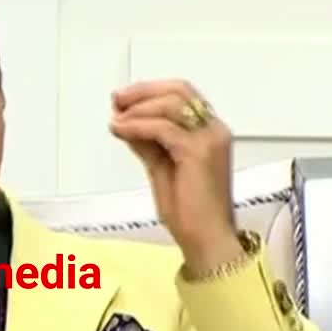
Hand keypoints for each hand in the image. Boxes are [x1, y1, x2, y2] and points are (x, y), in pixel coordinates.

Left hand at [108, 79, 242, 271]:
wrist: (206, 240)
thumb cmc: (190, 213)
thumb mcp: (162, 168)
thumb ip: (148, 144)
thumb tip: (127, 123)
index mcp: (211, 133)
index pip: (182, 95)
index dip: (150, 91)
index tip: (123, 100)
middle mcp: (215, 130)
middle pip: (179, 90)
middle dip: (143, 91)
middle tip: (117, 99)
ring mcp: (209, 139)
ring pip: (170, 104)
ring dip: (138, 108)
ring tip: (117, 118)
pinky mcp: (197, 152)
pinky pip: (162, 128)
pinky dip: (137, 125)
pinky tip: (121, 131)